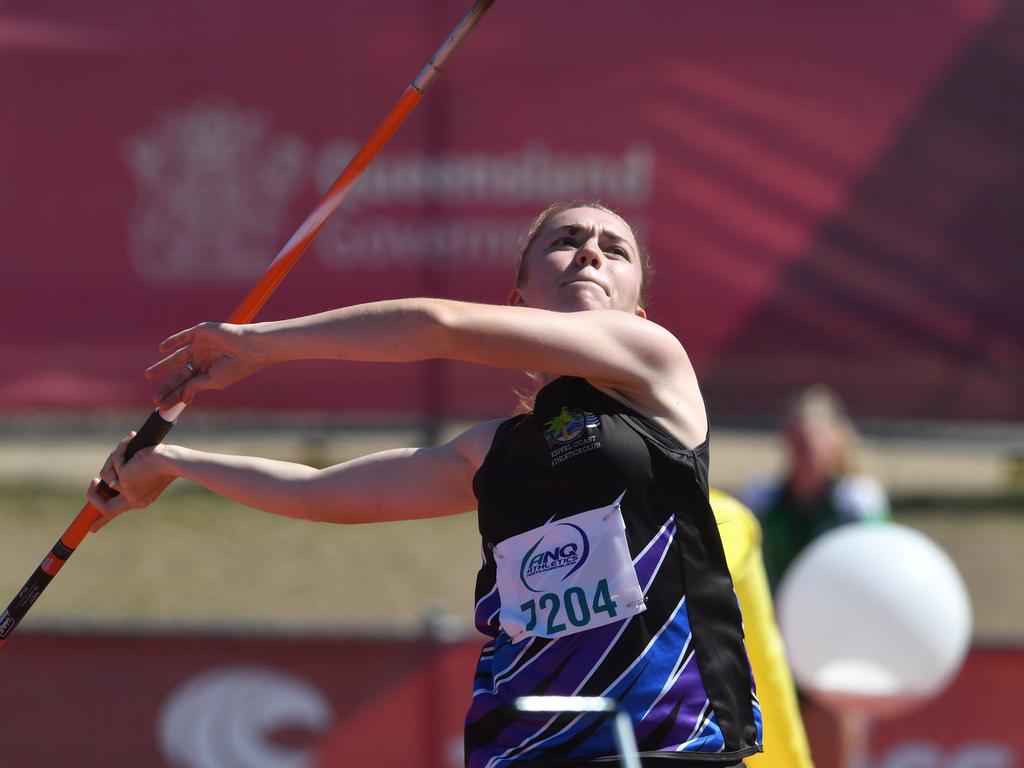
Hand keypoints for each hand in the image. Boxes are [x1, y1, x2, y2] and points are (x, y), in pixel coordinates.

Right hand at [87, 432, 175, 530]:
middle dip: (93, 494)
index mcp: (139, 501)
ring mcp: (127, 488)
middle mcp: (133, 499)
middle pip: (103, 506)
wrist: (174, 460)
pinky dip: (122, 448)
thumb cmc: (167, 464)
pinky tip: (132, 439)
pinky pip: (114, 459)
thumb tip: (113, 479)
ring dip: (114, 459)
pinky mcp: (124, 475)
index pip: (114, 515)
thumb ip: (130, 479)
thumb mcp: (148, 475)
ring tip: (129, 446)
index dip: (101, 521)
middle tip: (93, 482)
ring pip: (106, 474)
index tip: (92, 529)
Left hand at [147, 322, 262, 408]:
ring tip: (149, 375)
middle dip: (167, 385)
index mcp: (210, 372)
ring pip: (177, 356)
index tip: (162, 406)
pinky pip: (182, 337)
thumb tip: (180, 398)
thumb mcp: (212, 381)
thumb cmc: (235, 367)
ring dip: (163, 365)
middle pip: (180, 374)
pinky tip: (161, 349)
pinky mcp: (200, 333)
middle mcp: (204, 359)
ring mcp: (201, 345)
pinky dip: (172, 341)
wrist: (248, 347)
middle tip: (154, 398)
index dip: (175, 395)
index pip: (188, 385)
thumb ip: (194, 387)